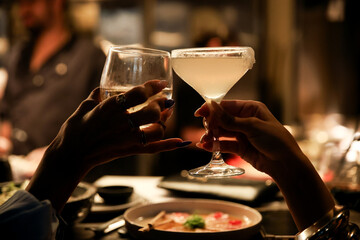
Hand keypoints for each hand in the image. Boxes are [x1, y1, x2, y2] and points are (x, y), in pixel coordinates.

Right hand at [27, 80, 189, 210]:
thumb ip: (97, 96)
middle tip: (163, 100)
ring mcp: (127, 138)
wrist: (70, 155)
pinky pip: (153, 149)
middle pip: (152, 112)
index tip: (162, 83)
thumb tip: (103, 89)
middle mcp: (122, 123)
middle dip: (161, 104)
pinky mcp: (129, 150)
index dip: (153, 87)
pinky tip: (181, 142)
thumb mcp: (84, 106)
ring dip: (165, 121)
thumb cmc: (74, 129)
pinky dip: (169, 145)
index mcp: (110, 108)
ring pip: (156, 130)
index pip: (138, 94)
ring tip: (166, 115)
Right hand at [195, 100, 334, 229]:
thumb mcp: (252, 127)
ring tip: (204, 140)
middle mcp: (245, 120)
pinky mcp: (240, 147)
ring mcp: (242, 134)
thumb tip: (212, 107)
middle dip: (212, 123)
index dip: (212, 109)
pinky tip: (206, 146)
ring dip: (211, 135)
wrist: (286, 164)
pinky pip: (224, 144)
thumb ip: (230, 120)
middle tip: (206, 129)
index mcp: (251, 109)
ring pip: (221, 132)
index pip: (227, 105)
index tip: (200, 113)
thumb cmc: (276, 140)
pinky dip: (215, 145)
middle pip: (222, 119)